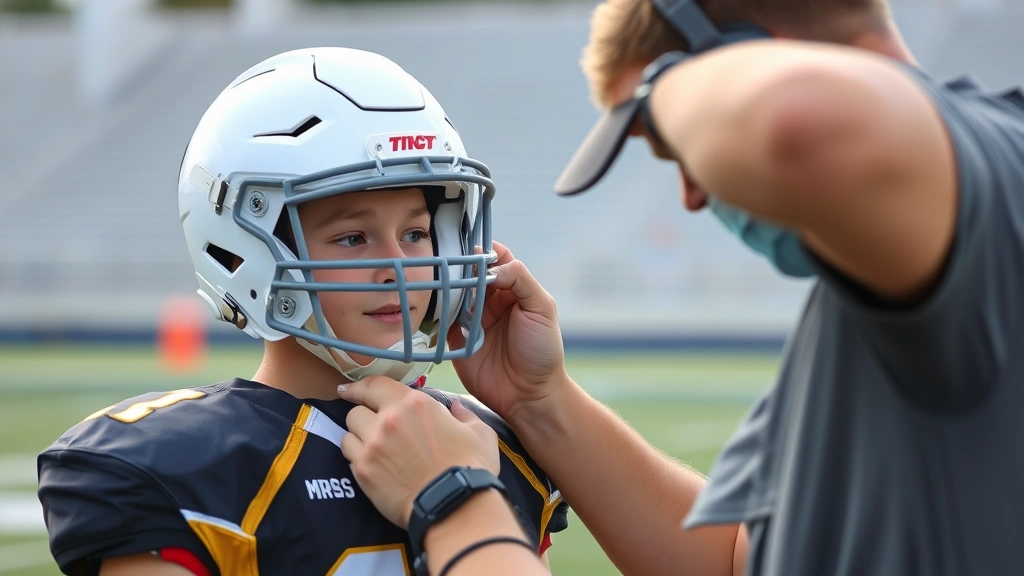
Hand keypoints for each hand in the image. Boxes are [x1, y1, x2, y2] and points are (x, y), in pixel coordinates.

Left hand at [338, 376, 499, 527]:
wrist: (455, 504)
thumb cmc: (470, 466)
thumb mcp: (479, 433)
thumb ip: (464, 414)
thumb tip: (455, 406)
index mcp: (414, 404)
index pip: (375, 385)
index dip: (359, 387)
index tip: (347, 390)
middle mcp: (388, 420)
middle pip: (356, 410)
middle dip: (363, 416)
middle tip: (371, 425)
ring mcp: (372, 446)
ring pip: (349, 433)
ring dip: (358, 437)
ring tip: (372, 448)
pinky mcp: (364, 471)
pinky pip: (350, 457)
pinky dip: (358, 458)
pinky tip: (372, 465)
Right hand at [446, 241, 570, 425]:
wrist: (529, 395)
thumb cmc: (542, 351)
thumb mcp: (542, 308)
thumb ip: (521, 280)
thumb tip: (492, 267)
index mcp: (512, 289)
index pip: (494, 259)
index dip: (482, 251)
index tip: (469, 248)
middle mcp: (490, 300)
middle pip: (468, 273)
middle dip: (457, 266)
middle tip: (446, 264)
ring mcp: (471, 320)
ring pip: (452, 293)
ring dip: (444, 286)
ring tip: (435, 281)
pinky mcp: (456, 339)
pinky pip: (440, 320)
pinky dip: (434, 312)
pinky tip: (429, 304)